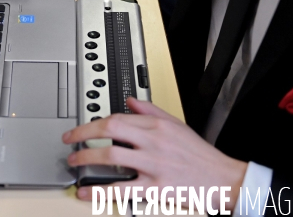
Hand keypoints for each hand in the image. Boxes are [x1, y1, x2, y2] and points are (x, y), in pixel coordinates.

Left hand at [62, 98, 246, 211]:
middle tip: (70, 140)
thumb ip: (150, 111)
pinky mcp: (156, 188)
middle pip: (110, 129)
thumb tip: (129, 100)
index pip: (118, 116)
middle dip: (83, 133)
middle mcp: (153, 141)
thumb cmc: (199, 154)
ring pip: (111, 155)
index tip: (83, 128)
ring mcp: (153, 164)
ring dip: (87, 158)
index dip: (95, 122)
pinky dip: (99, 192)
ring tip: (74, 163)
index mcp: (157, 125)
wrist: (222, 178)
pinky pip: (122, 189)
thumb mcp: (176, 124)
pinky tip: (86, 193)